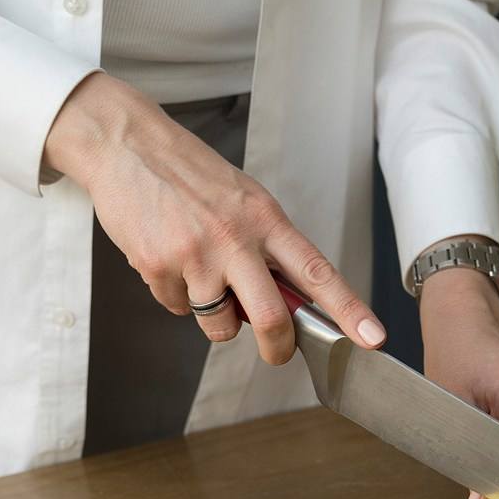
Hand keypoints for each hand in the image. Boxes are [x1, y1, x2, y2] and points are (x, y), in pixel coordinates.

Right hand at [43, 72, 385, 363]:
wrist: (126, 145)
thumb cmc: (188, 172)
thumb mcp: (243, 199)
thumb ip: (266, 245)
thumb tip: (285, 298)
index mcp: (264, 218)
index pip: (317, 271)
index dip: (349, 310)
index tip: (372, 338)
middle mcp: (233, 237)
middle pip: (270, 317)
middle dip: (277, 347)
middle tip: (276, 353)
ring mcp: (194, 254)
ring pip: (219, 323)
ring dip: (215, 316)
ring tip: (201, 276)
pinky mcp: (156, 266)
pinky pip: (176, 307)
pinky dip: (174, 294)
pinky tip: (166, 258)